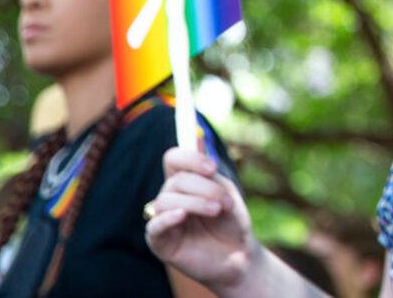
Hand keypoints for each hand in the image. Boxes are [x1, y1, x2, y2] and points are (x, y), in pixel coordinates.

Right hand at [146, 147, 260, 290]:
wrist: (239, 254)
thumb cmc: (232, 222)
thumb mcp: (225, 192)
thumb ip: (208, 172)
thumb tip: (198, 139)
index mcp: (186, 181)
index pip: (174, 159)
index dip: (189, 158)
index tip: (212, 168)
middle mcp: (171, 197)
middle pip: (175, 180)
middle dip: (204, 188)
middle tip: (225, 202)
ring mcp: (164, 218)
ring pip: (166, 200)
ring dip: (195, 202)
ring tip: (216, 211)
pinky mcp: (160, 242)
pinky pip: (154, 225)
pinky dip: (167, 218)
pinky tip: (183, 216)